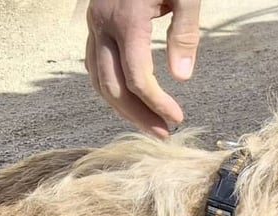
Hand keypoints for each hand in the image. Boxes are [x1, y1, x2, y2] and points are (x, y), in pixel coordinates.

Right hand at [85, 0, 201, 137]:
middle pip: (113, 87)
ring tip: (147, 123)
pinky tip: (129, 97)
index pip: (137, 78)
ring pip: (98, 79)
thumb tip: (181, 77)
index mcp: (127, 20)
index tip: (176, 118)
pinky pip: (93, 63)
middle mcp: (104, 25)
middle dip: (137, 116)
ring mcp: (94, 24)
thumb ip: (184, 33)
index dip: (156, 104)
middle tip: (162, 133)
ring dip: (121, 107)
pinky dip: (109, 86)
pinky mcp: (94, 22)